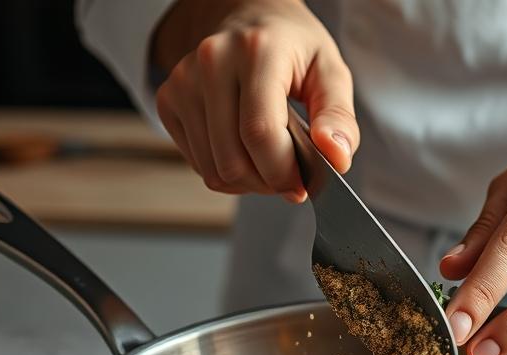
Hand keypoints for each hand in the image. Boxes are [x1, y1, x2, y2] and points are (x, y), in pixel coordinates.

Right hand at [150, 0, 356, 199]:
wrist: (247, 17)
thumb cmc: (291, 47)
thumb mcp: (330, 72)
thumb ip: (338, 117)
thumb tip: (336, 158)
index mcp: (256, 50)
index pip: (259, 132)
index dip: (282, 172)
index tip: (302, 185)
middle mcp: (211, 62)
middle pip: (232, 160)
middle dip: (267, 182)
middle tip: (288, 175)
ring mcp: (183, 82)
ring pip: (213, 170)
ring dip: (247, 182)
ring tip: (268, 161)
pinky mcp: (168, 100)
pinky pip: (197, 164)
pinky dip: (225, 171)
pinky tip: (243, 150)